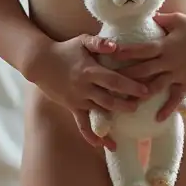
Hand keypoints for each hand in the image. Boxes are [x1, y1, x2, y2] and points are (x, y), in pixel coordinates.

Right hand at [29, 34, 159, 149]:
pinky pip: (82, 124)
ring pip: (99, 112)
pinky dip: (91, 136)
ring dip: (114, 121)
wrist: (40, 62)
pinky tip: (101, 145)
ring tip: (127, 128)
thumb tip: (116, 47)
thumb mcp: (82, 41)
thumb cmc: (65, 49)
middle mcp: (85, 87)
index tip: (146, 91)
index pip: (114, 80)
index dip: (131, 86)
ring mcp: (78, 99)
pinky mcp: (72, 107)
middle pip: (110, 99)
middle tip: (140, 107)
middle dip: (126, 105)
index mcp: (90, 71)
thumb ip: (99, 43)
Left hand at [119, 13, 185, 121]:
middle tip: (108, 83)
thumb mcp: (178, 19)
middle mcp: (169, 61)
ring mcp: (178, 74)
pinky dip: (167, 109)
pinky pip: (176, 98)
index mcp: (165, 45)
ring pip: (155, 87)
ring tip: (124, 103)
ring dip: (140, 95)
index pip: (140, 50)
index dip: (124, 52)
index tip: (109, 55)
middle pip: (143, 70)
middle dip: (125, 77)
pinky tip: (157, 119)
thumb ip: (161, 19)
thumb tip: (145, 17)